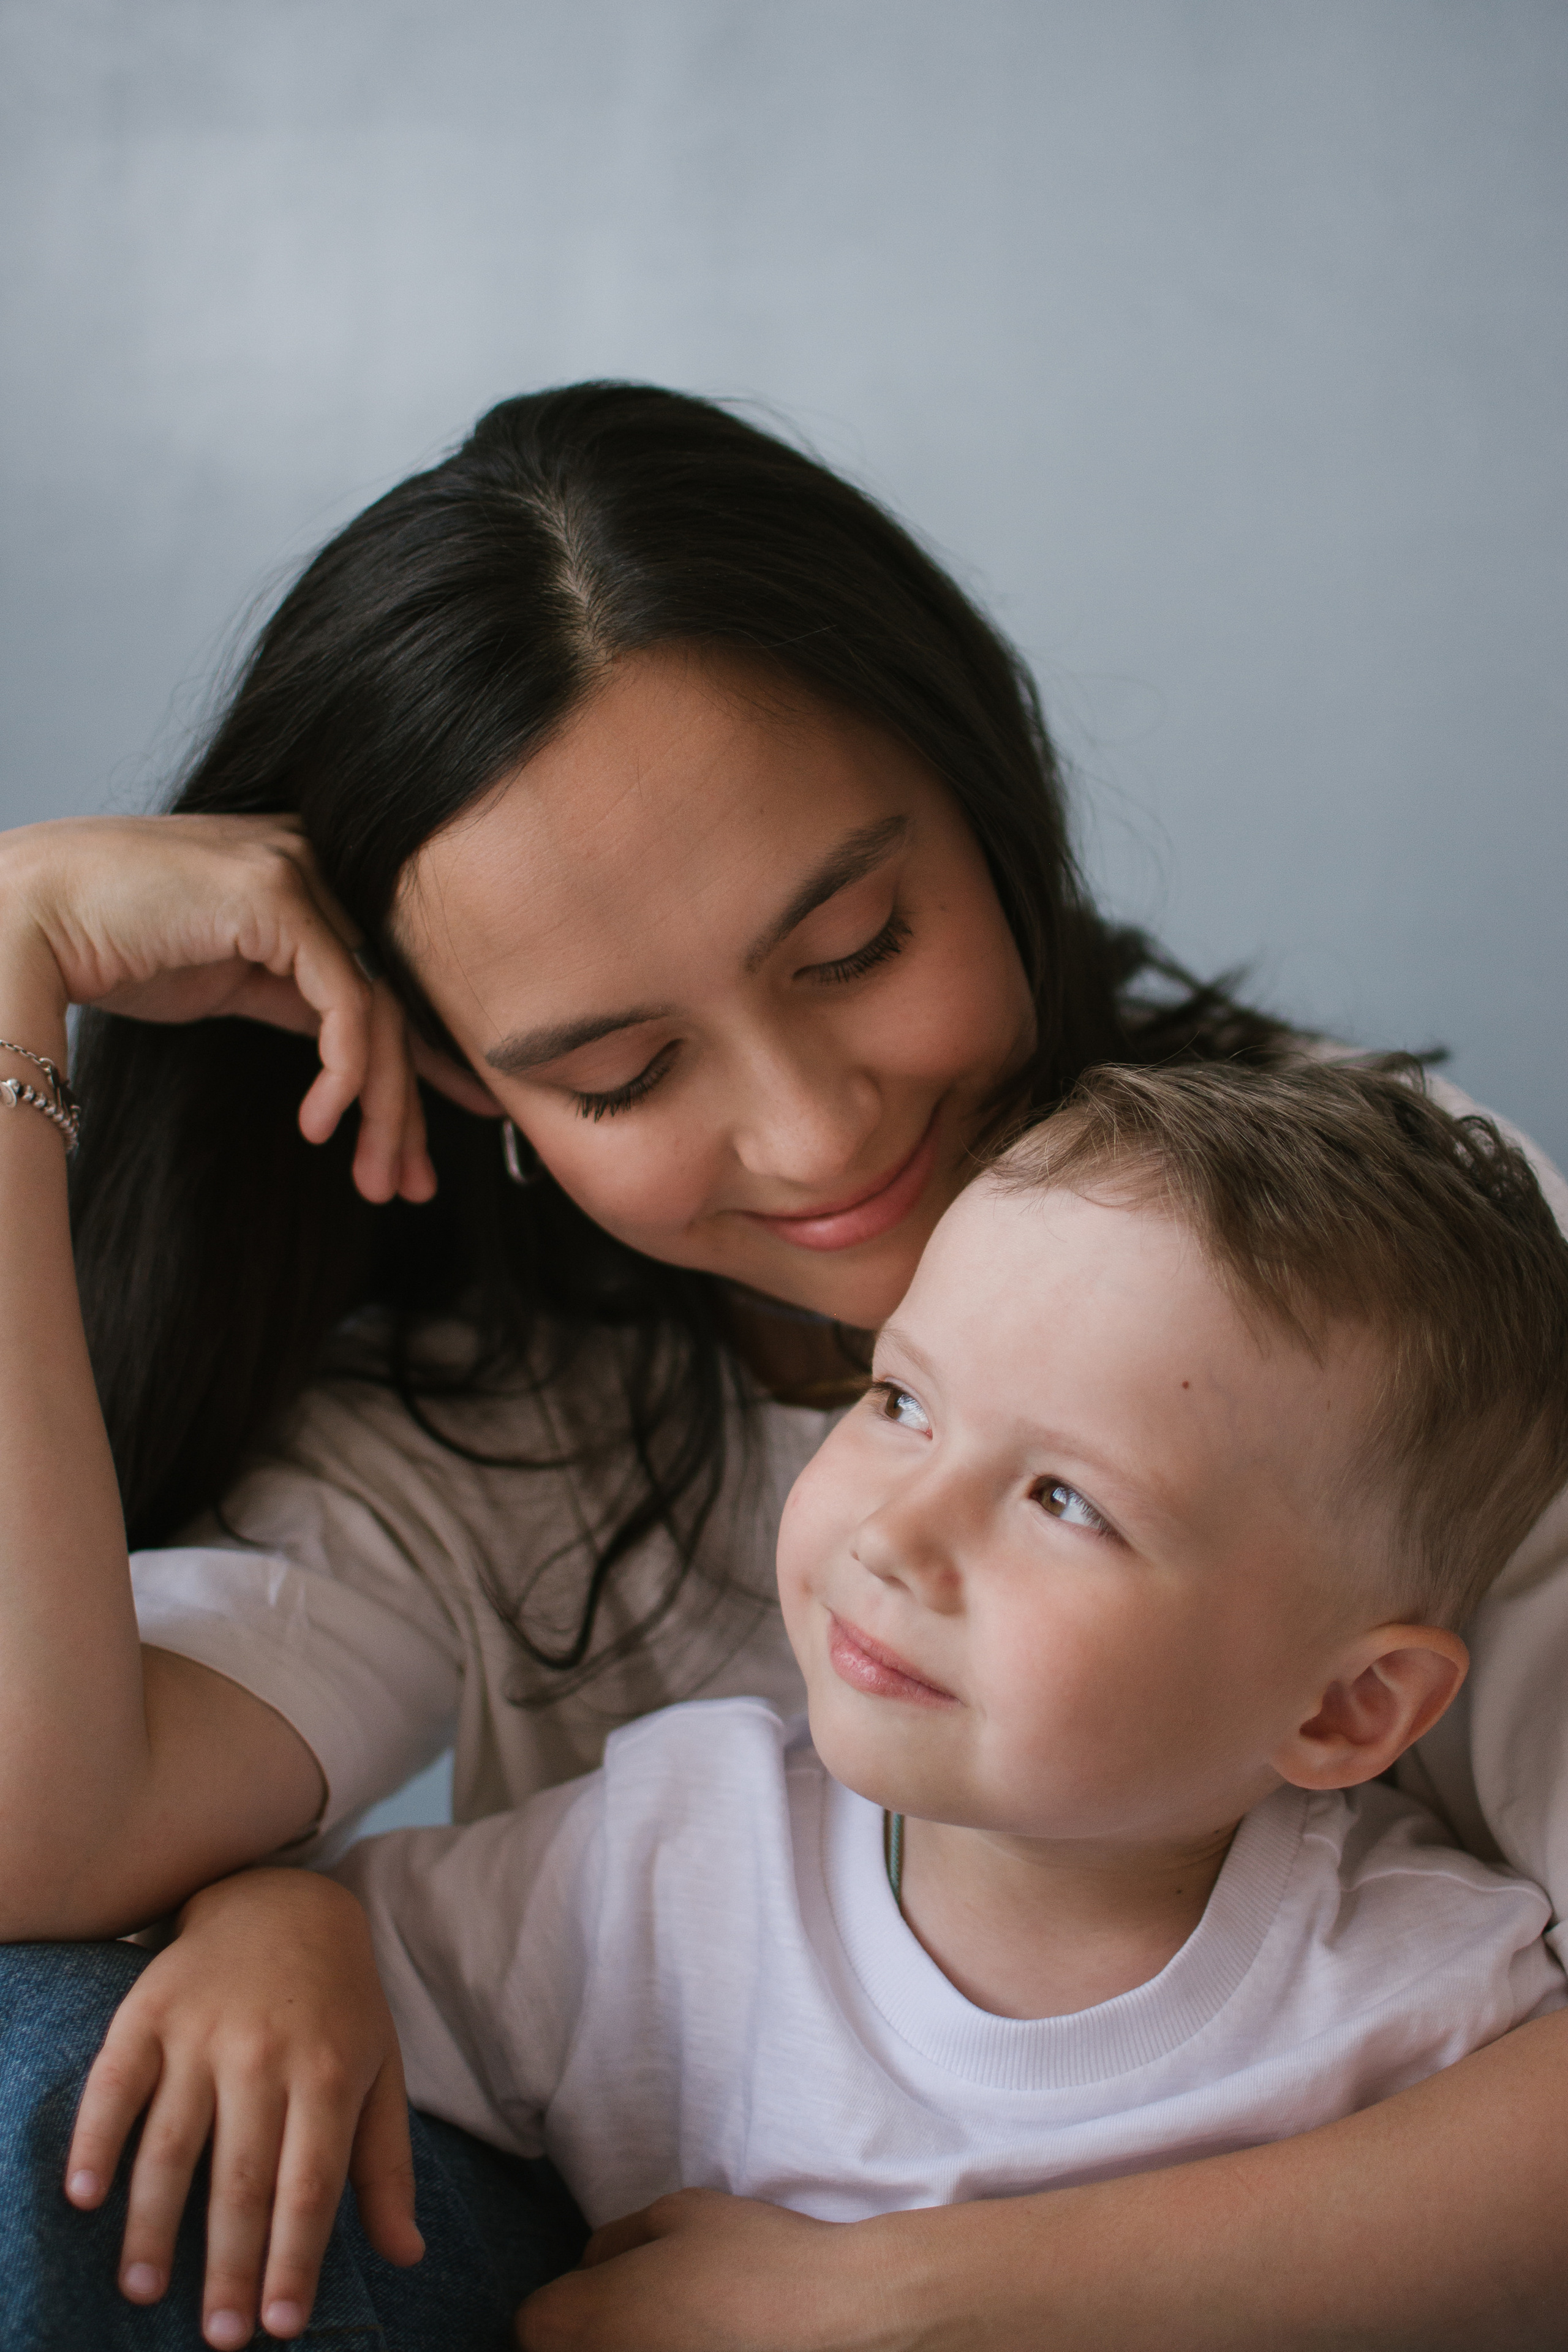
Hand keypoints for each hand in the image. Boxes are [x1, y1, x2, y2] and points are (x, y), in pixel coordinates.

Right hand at [0, 812, 500, 1201]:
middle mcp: (315, 862)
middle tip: (413, 1185)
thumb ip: (299, 1000)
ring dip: (385, 1109)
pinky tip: (319, 1124)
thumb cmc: (111, 948)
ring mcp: (299, 868)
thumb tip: (360, 1063)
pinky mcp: (276, 894)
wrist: (26, 919)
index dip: (426, 1064)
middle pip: (396, 998)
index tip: (434, 1141)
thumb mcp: (231, 980)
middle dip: (412, 1105)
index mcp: (309, 878)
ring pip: (381, 1008)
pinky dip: (345, 1073)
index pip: (389, 980)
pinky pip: (345, 1000)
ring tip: (375, 1178)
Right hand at [64, 1866, 423, 2348]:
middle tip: (217, 2337)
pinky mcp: (149, 2010)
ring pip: (173, 2143)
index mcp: (331, 2071)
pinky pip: (114, 2083)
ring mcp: (203, 2030)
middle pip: (242, 2178)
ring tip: (145, 2290)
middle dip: (228, 2265)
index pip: (311, 2186)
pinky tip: (85, 2196)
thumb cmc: (339, 2005)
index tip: (280, 2326)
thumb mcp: (381, 2070)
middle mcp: (267, 2052)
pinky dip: (95, 2140)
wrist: (284, 1899)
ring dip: (154, 2225)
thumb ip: (386, 2166)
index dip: (294, 2259)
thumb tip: (407, 2255)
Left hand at [517, 2189, 902, 2351]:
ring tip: (688, 2332)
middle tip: (652, 2314)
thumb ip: (615, 2241)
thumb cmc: (757, 2259)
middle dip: (594, 2335)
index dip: (569, 2303)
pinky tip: (715, 2345)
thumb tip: (594, 2266)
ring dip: (631, 2350)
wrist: (842, 2321)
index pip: (534, 2324)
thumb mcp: (678, 2213)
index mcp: (582, 2321)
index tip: (608, 2293)